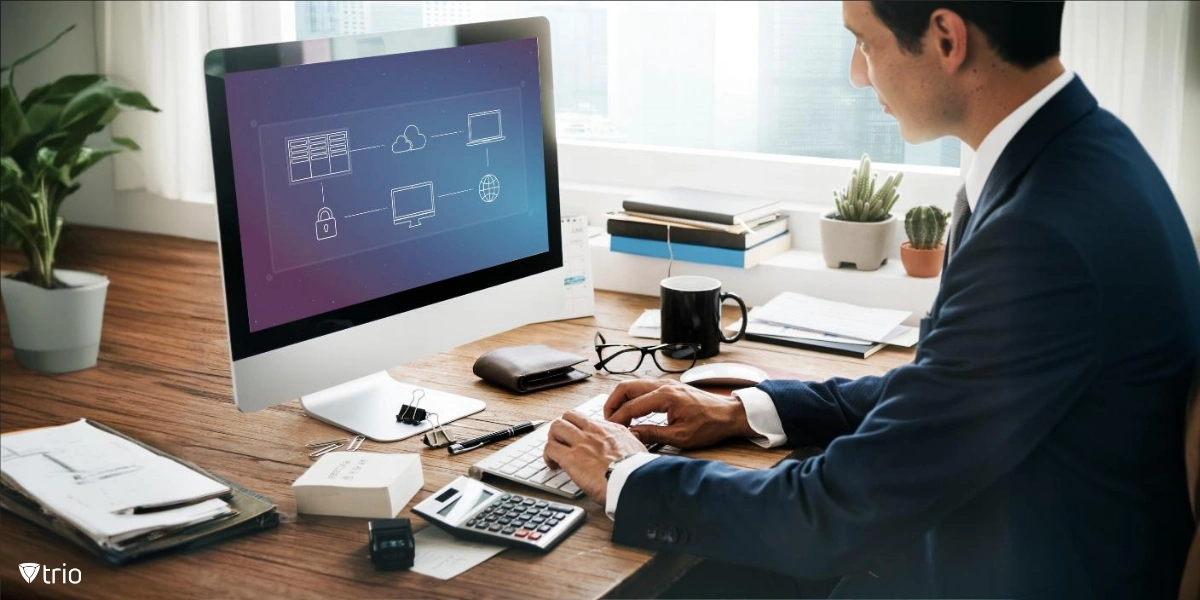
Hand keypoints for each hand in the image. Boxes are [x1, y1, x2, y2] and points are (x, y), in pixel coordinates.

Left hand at [542, 411, 647, 505]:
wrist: (634, 481)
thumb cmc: (638, 471)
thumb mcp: (639, 449)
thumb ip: (630, 444)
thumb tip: (631, 447)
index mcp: (612, 429)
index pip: (588, 420)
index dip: (579, 428)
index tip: (579, 439)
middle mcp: (595, 431)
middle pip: (569, 417)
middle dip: (562, 428)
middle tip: (562, 442)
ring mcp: (581, 442)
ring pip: (556, 427)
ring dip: (553, 439)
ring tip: (555, 453)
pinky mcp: (571, 458)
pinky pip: (550, 448)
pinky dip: (547, 456)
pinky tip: (553, 465)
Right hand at [604, 379, 756, 448]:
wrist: (729, 415)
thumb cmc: (710, 425)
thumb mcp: (680, 437)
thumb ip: (653, 434)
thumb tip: (631, 435)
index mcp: (665, 396)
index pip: (631, 406)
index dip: (617, 419)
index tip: (610, 430)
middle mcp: (663, 385)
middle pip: (626, 387)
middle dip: (612, 403)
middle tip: (608, 421)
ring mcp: (666, 383)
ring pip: (633, 385)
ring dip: (621, 399)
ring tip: (617, 417)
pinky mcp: (669, 387)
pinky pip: (643, 387)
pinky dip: (632, 397)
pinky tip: (632, 411)